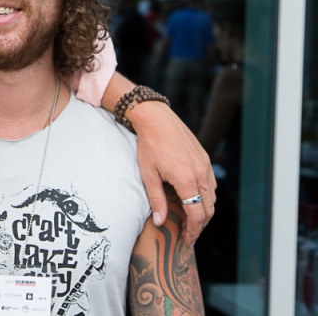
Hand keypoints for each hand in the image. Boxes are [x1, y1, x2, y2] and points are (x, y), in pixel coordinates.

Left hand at [129, 101, 216, 246]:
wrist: (157, 119)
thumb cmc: (149, 146)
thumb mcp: (148, 174)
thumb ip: (156, 200)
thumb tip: (160, 222)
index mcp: (186, 180)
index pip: (197, 214)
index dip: (194, 231)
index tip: (187, 240)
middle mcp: (201, 174)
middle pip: (209, 209)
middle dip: (200, 225)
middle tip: (188, 234)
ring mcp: (205, 165)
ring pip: (212, 197)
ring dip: (204, 211)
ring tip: (190, 219)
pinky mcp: (205, 158)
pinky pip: (211, 184)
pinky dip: (206, 196)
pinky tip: (194, 199)